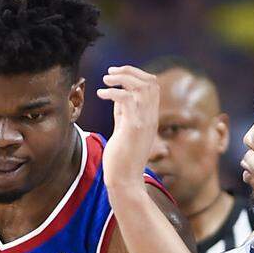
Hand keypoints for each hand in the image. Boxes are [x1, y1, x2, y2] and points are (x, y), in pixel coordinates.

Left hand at [96, 65, 159, 189]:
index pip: (152, 86)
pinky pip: (127, 100)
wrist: (125, 181)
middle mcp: (150, 117)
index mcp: (150, 117)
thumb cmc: (122, 158)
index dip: (136, 75)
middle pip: (150, 82)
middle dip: (129, 71)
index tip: (117, 75)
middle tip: (109, 72)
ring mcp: (144, 122)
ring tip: (105, 79)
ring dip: (122, 79)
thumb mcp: (124, 130)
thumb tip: (117, 97)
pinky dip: (113, 92)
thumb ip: (123, 114)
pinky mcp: (133, 127)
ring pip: (142, 87)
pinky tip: (101, 94)